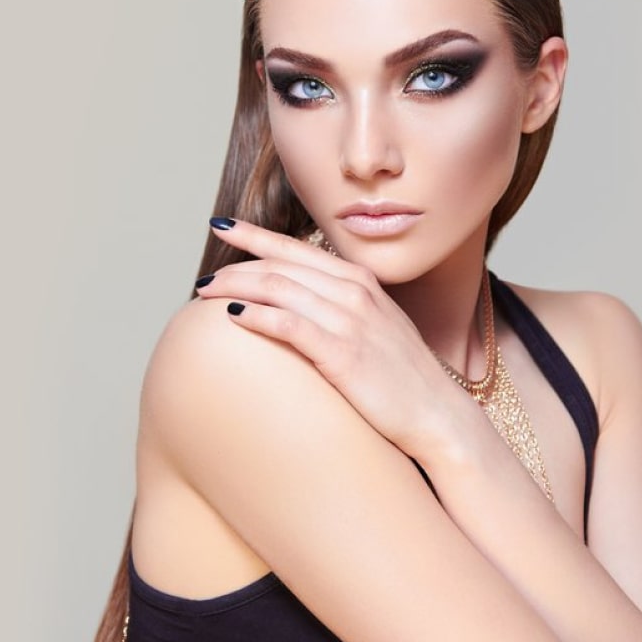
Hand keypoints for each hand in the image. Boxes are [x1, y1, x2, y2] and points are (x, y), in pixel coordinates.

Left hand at [194, 218, 478, 458]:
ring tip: (205, 296)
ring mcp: (350, 320)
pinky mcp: (343, 353)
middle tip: (204, 279)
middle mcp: (355, 292)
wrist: (437, 413)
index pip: (297, 248)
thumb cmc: (401, 376)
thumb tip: (299, 302)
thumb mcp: (375, 326)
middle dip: (235, 266)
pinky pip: (290, 324)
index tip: (223, 228)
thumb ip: (342, 306)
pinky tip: (234, 316)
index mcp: (360, 281)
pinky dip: (258, 315)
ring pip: (279, 288)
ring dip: (236, 287)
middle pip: (281, 264)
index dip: (255, 235)